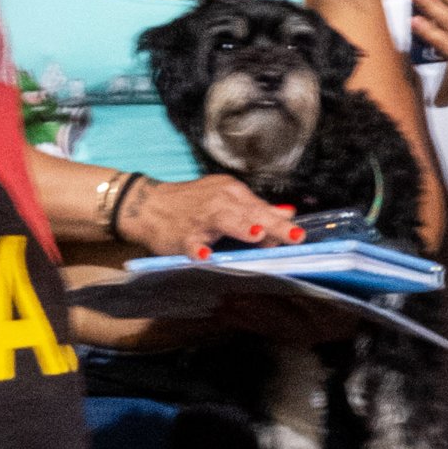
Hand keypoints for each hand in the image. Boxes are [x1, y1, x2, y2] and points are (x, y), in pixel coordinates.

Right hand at [119, 170, 296, 259]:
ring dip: (241, 227)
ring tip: (258, 235)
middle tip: (293, 236)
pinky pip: (190, 243)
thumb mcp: (226, 200)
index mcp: (231, 193)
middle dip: (271, 224)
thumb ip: (256, 208)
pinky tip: (206, 256)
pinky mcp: (181, 235)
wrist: (148, 204)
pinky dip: (198, 249)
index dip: (279, 222)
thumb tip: (288, 212)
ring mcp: (199, 218)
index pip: (260, 208)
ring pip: (223, 220)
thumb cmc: (192, 204)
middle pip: (249, 212)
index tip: (299, 235)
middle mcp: (218, 201)